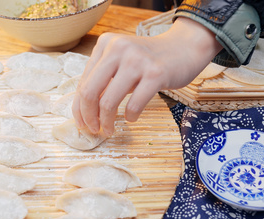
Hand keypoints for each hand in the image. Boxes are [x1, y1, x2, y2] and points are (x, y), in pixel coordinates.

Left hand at [72, 17, 223, 134]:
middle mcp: (118, 48)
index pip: (83, 82)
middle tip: (94, 130)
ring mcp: (138, 60)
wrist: (184, 48)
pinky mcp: (156, 74)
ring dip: (107, 122)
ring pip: (109, 101)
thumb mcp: (122, 61)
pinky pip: (134, 104)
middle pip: (90, 92)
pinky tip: (131, 117)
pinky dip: (130, 116)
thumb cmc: (148, 61)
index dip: (79, 108)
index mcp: (105, 44)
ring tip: (110, 130)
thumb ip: (104, 79)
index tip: (82, 123)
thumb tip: (84, 111)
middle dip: (89, 117)